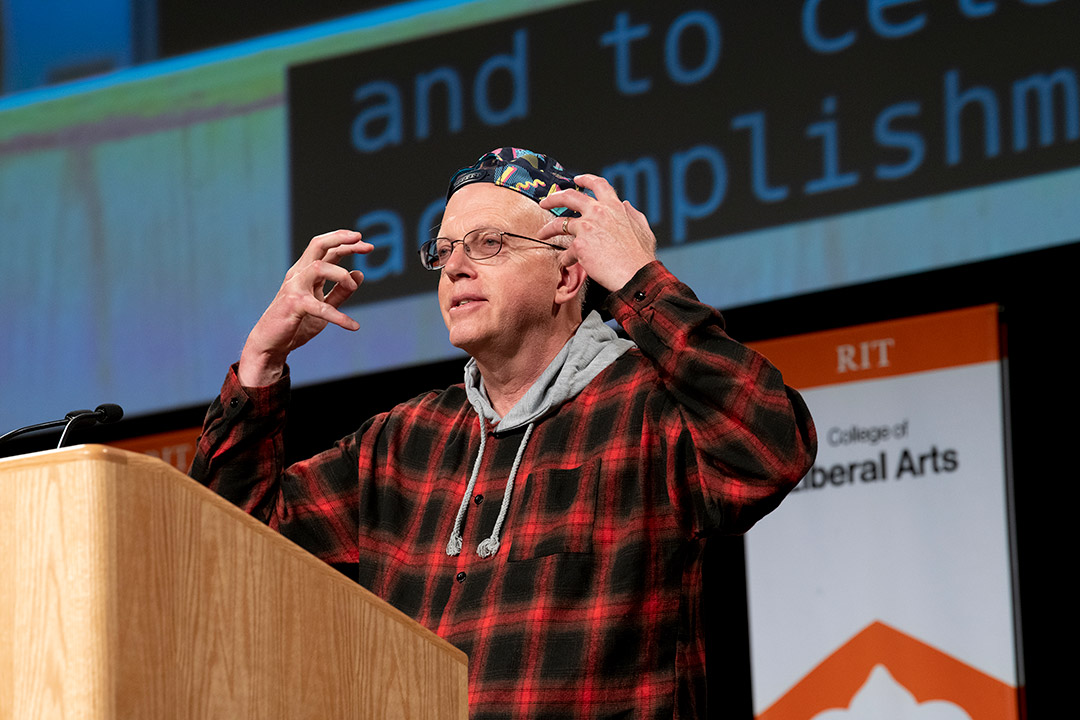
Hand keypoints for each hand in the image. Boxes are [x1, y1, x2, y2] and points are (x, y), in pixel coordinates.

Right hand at [238, 230, 372, 386]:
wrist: (271, 344)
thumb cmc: (296, 323)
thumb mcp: (324, 306)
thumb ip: (340, 291)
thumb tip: (360, 274)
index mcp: (305, 272)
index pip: (326, 249)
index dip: (346, 243)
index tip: (367, 244)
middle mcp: (299, 274)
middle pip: (318, 245)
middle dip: (342, 240)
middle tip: (364, 243)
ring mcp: (295, 288)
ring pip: (319, 267)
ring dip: (342, 275)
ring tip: (353, 288)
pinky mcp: (294, 305)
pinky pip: (320, 307)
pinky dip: (339, 317)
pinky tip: (353, 326)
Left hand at [536, 173, 656, 290]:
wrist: (635, 275)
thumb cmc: (640, 257)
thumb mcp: (643, 230)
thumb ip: (634, 215)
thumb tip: (626, 205)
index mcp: (615, 207)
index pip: (598, 185)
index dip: (586, 180)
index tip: (576, 179)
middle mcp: (598, 212)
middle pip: (570, 197)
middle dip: (554, 198)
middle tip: (545, 202)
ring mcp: (587, 227)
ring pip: (559, 223)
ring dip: (548, 228)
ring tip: (542, 233)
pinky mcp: (579, 245)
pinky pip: (566, 252)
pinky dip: (565, 258)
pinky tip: (565, 263)